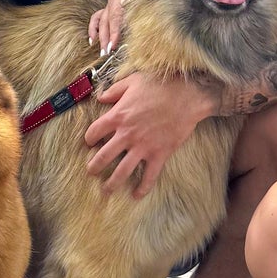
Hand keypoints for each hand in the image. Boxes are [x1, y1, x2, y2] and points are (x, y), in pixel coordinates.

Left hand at [83, 73, 214, 196]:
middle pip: (104, 156)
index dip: (89, 138)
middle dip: (94, 166)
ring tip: (106, 190)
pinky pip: (149, 176)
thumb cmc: (160, 86)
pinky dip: (142, 188)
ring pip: (122, 171)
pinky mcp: (159, 154)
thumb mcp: (133, 81)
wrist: (187, 96)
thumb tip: (100, 97)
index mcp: (118, 116)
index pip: (94, 132)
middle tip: (90, 172)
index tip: (89, 143)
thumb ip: (114, 91)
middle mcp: (127, 134)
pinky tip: (136, 196)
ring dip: (112, 183)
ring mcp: (143, 146)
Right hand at [88, 0, 133, 54]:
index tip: (113, 45)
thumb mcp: (149, 4)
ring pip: (101, 19)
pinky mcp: (110, 5)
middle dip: (107, 37)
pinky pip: (98, 17)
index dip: (114, 32)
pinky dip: (95, 28)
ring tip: (102, 50)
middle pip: (108, 18)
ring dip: (101, 36)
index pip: (116, 15)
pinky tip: (93, 40)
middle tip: (107, 52)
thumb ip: (138, 15)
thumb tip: (127, 28)